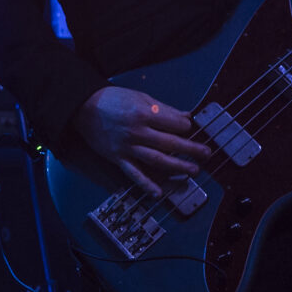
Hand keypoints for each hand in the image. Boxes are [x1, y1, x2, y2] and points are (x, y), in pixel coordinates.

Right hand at [71, 85, 211, 195]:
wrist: (84, 108)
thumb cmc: (115, 100)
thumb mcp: (141, 97)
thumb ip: (164, 109)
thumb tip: (186, 116)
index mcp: (144, 114)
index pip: (173, 124)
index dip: (185, 127)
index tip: (190, 129)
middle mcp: (137, 132)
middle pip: (170, 143)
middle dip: (191, 149)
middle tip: (207, 154)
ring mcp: (127, 147)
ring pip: (156, 160)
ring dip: (177, 167)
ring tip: (193, 170)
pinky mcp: (118, 159)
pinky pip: (134, 174)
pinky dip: (146, 185)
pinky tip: (158, 193)